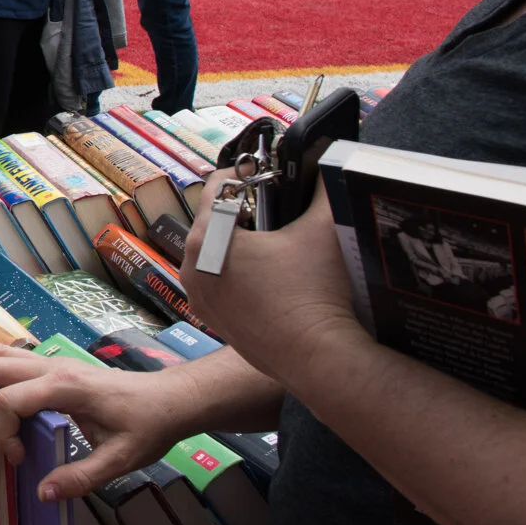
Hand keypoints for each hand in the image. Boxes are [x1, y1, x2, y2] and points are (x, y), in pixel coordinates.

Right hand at [0, 346, 197, 499]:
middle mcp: (51, 367)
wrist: (170, 399)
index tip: (18, 461)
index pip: (12, 400)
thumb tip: (41, 493)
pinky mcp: (51, 366)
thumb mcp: (121, 460)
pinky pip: (7, 356)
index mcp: (66, 387)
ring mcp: (50, 362)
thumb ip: (82, 477)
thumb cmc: (148, 427)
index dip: (4, 432)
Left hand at [180, 185, 368, 385]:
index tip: (270, 176)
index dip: (247, 175)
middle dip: (246, 211)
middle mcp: (192, 267)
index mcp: (206, 239)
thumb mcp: (324, 228)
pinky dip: (243, 277)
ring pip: (218, 256)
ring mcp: (201, 299)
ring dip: (243, 245)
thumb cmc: (315, 293)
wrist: (319, 358)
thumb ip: (326, 190)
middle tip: (279, 208)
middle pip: (216, 222)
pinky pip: (224, 286)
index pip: (219, 187)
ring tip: (279, 244)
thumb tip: (333, 166)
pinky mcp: (216, 323)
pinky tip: (275, 278)